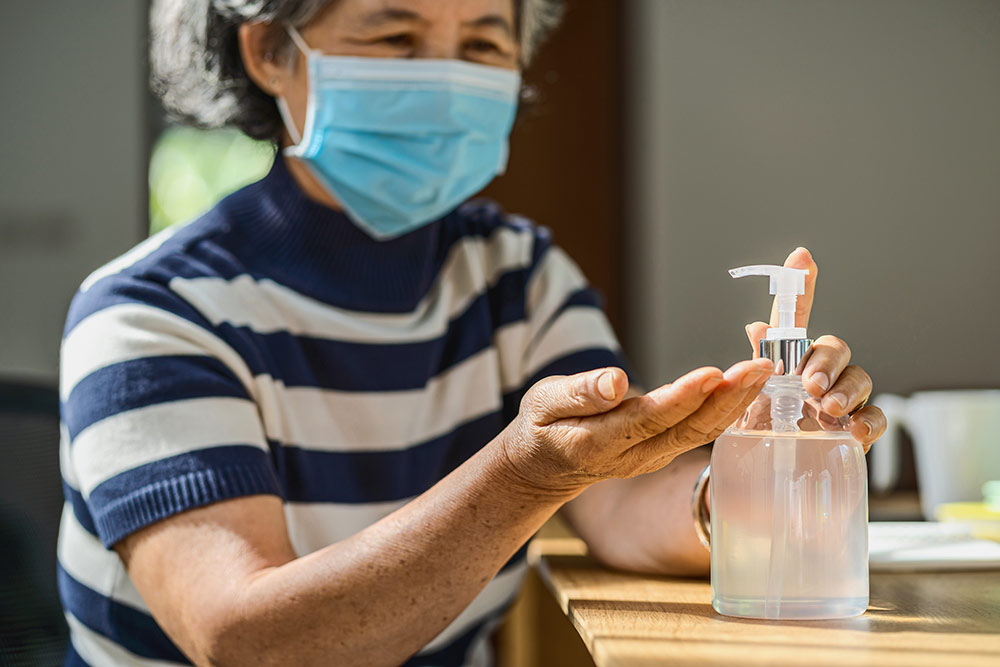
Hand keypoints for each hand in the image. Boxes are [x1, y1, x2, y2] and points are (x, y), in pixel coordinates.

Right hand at [501, 358, 774, 495]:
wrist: (545, 469)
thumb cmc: (542, 426)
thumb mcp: (542, 404)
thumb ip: (579, 393)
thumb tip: (617, 381)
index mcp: (601, 442)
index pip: (649, 418)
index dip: (683, 397)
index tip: (714, 373)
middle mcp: (634, 456)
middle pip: (689, 428)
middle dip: (729, 397)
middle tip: (761, 365)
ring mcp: (652, 458)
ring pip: (701, 432)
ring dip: (737, 402)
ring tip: (763, 370)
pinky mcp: (663, 452)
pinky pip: (700, 432)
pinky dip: (728, 408)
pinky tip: (748, 386)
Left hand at [745, 247, 885, 450]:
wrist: (770, 475)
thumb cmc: (761, 432)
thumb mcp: (747, 401)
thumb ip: (754, 365)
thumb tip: (756, 327)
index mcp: (788, 360)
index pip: (796, 320)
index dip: (799, 287)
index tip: (800, 257)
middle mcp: (820, 374)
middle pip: (834, 349)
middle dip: (826, 361)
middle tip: (809, 384)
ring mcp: (840, 402)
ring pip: (859, 378)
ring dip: (846, 389)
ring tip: (828, 408)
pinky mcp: (855, 431)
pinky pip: (875, 417)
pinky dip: (869, 421)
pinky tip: (855, 430)